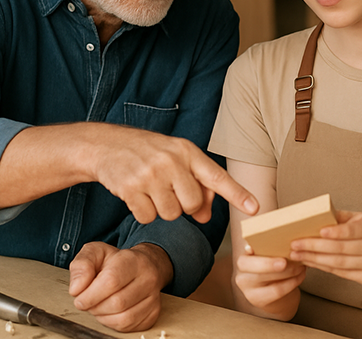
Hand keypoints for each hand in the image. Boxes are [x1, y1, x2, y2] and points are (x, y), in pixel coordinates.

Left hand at [69, 241, 170, 331]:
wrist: (142, 265)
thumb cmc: (116, 261)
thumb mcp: (96, 252)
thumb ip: (82, 265)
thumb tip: (77, 288)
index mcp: (133, 260)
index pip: (111, 281)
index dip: (91, 295)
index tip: (80, 298)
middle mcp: (148, 278)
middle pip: (117, 303)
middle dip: (96, 307)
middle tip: (89, 301)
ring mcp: (153, 297)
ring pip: (124, 318)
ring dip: (104, 317)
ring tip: (100, 305)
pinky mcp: (153, 313)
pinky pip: (129, 326)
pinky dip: (113, 323)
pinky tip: (111, 312)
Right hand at [89, 126, 258, 223]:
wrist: (106, 145)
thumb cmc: (148, 153)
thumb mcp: (175, 160)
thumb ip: (197, 185)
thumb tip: (205, 217)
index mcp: (187, 151)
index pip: (217, 176)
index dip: (237, 194)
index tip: (255, 208)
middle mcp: (171, 161)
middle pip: (192, 204)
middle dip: (183, 206)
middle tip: (169, 190)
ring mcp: (150, 174)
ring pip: (171, 214)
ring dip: (162, 209)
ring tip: (151, 189)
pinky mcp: (130, 188)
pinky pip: (147, 217)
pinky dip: (143, 212)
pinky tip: (137, 194)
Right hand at [234, 244, 305, 318]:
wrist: (275, 295)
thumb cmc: (272, 269)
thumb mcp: (267, 257)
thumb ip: (269, 248)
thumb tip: (282, 234)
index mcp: (243, 260)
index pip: (246, 257)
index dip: (255, 251)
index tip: (269, 245)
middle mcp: (242, 276)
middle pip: (254, 268)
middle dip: (271, 263)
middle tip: (287, 259)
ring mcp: (248, 291)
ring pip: (269, 280)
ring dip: (289, 271)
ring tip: (301, 264)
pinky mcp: (259, 301)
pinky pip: (278, 290)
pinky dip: (293, 282)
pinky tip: (301, 275)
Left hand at [289, 210, 361, 288]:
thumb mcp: (361, 219)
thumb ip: (341, 216)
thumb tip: (315, 213)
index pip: (353, 230)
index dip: (336, 232)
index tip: (319, 231)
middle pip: (341, 249)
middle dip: (314, 246)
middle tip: (295, 244)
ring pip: (338, 263)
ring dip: (314, 259)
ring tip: (296, 255)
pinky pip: (340, 273)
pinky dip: (322, 267)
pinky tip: (309, 262)